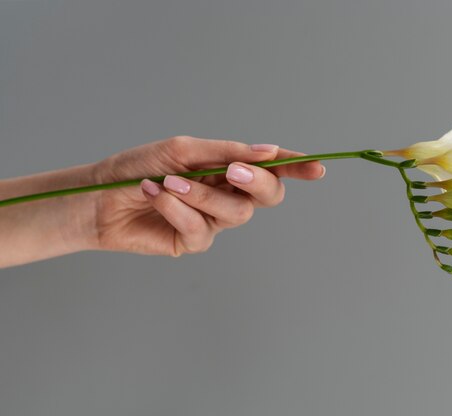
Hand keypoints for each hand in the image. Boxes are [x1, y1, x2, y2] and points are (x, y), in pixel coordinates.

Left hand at [92, 136, 324, 256]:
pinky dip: (178, 210)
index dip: (296, 166)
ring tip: (168, 183)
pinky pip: (202, 229)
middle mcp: (227, 193)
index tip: (317, 167)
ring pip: (235, 213)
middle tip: (234, 171)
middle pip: (268, 194)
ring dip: (202, 195)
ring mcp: (213, 219)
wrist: (98, 196)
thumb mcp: (183, 151)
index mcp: (228, 167)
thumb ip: (226, 153)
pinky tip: (156, 196)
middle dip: (257, 182)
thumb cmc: (139, 166)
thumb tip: (268, 152)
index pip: (271, 166)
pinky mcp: (194, 241)